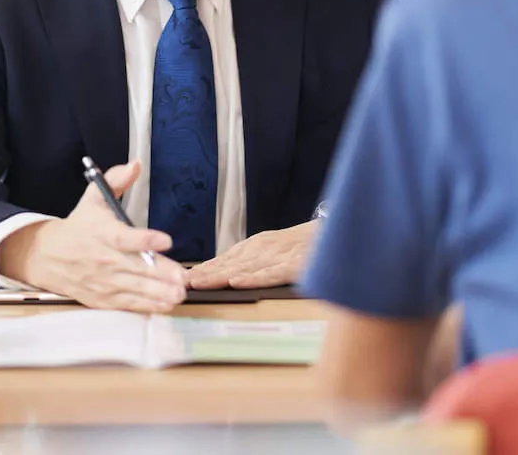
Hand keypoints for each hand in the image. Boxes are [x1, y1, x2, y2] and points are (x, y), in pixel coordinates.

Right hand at [0, 161, 186, 312]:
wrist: (48, 256)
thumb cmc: (78, 227)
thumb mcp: (93, 198)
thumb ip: (116, 180)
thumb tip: (135, 165)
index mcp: (103, 233)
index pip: (125, 237)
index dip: (146, 240)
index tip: (166, 240)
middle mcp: (104, 258)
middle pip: (136, 267)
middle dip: (160, 273)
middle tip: (181, 277)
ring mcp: (104, 281)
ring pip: (135, 288)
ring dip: (158, 293)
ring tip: (178, 294)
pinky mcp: (103, 298)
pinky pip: (127, 304)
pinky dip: (146, 306)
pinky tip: (165, 305)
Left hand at [185, 220, 317, 289]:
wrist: (337, 234)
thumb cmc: (304, 247)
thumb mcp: (274, 251)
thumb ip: (252, 262)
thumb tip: (225, 276)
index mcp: (258, 247)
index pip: (225, 260)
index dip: (204, 269)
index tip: (183, 278)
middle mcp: (264, 249)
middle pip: (230, 264)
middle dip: (205, 274)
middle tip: (181, 283)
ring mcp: (279, 257)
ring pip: (245, 268)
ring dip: (220, 276)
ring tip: (199, 283)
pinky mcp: (295, 265)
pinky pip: (272, 273)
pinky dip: (254, 278)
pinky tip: (238, 283)